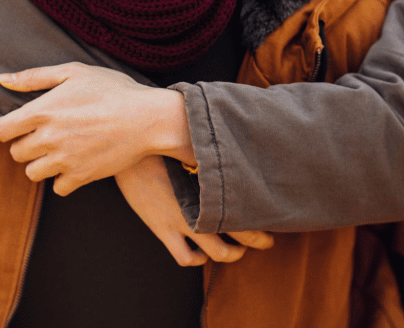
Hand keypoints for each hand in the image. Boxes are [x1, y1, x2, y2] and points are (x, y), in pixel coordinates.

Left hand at [0, 63, 193, 194]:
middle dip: (26, 144)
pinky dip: (63, 179)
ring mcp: (64, 160)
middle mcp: (48, 138)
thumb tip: (0, 79)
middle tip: (47, 134)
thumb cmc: (112, 89)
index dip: (7, 127)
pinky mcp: (81, 177)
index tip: (21, 124)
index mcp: (42, 111)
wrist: (148, 118)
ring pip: (32, 173)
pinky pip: (58, 188)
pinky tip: (75, 162)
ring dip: (41, 163)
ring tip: (60, 149)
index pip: (1, 130)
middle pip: (16, 153)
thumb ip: (33, 77)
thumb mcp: (73, 72)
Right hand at [115, 156, 272, 265]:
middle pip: (241, 237)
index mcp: (211, 188)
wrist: (130, 150)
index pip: (247, 213)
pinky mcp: (162, 229)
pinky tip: (200, 252)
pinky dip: (196, 259)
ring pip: (216, 253)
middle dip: (257, 241)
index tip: (273, 221)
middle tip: (265, 240)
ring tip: (237, 250)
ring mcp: (181, 222)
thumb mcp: (195, 147)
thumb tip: (238, 149)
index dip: (263, 223)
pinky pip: (185, 257)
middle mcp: (200, 209)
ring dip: (231, 254)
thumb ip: (218, 157)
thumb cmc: (163, 142)